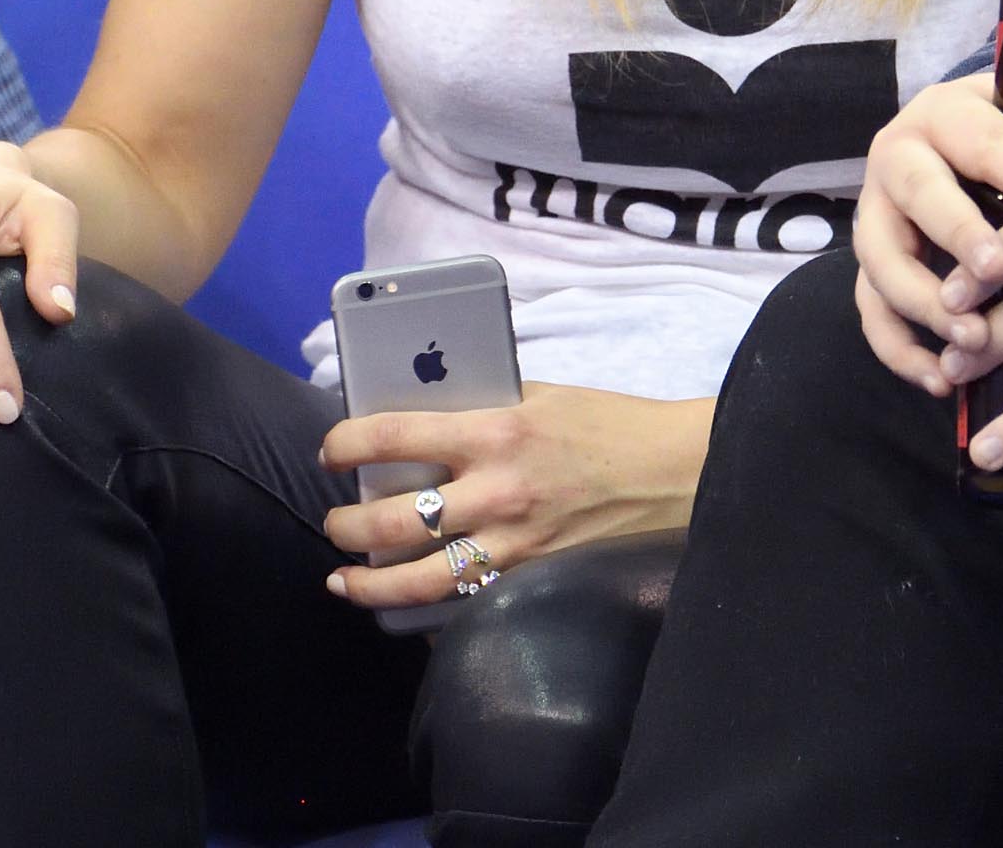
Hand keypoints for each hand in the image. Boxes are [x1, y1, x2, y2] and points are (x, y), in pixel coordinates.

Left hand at [318, 385, 714, 612]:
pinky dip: (426, 606)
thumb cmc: (610, 424)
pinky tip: (404, 607)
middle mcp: (496, 490)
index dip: (347, 443)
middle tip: (334, 521)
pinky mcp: (531, 576)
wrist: (673, 471)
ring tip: (344, 579)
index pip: (395, 436)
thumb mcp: (543, 396)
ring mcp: (513, 542)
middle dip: (346, 524)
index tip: (329, 449)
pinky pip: (464, 599)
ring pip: (418, 578)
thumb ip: (486, 404)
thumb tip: (431, 409)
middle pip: (392, 519)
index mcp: (497, 430)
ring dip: (369, 584)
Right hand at [849, 75, 1002, 392]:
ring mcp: (876, 213)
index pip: (983, 140)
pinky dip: (899, 349)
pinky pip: (871, 310)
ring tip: (974, 336)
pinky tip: (941, 380)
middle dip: (957, 233)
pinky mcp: (872, 264)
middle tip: (997, 271)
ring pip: (881, 258)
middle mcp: (898, 156)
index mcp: (946, 112)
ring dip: (923, 301)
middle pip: (917, 192)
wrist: (976, 148)